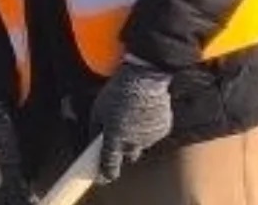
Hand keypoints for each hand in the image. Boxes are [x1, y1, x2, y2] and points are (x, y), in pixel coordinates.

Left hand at [90, 58, 173, 183]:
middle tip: (119, 135)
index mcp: (115, 136)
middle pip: (128, 155)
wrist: (145, 79)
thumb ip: (96, 129)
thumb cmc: (117, 92)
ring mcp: (150, 137)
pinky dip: (147, 129)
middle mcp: (133, 141)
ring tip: (132, 116)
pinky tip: (144, 113)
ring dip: (135, 137)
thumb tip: (95, 142)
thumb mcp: (98, 109)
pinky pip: (152, 135)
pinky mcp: (162, 130)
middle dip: (123, 150)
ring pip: (140, 144)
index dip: (107, 172)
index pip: (110, 163)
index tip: (104, 177)